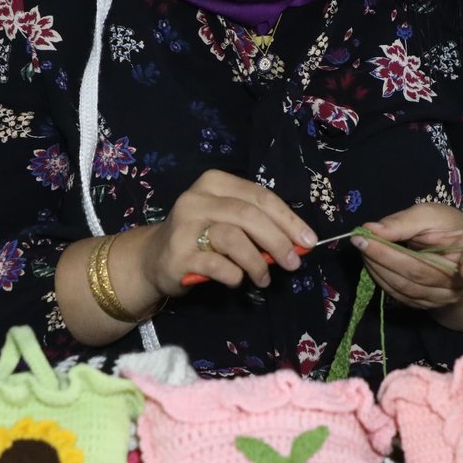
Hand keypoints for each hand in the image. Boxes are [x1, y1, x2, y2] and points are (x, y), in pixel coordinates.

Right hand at [142, 169, 316, 294]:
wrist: (154, 258)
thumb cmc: (202, 237)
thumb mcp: (229, 222)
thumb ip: (259, 226)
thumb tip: (299, 242)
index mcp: (214, 182)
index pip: (259, 196)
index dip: (288, 219)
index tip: (308, 240)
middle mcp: (197, 199)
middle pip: (248, 215)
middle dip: (278, 241)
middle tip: (293, 263)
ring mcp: (184, 226)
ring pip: (233, 238)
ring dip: (257, 262)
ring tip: (264, 278)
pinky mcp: (178, 254)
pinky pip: (218, 265)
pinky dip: (235, 275)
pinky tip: (237, 280)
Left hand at [354, 203, 462, 310]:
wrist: (454, 249)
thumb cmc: (445, 227)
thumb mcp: (429, 214)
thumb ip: (402, 222)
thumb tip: (370, 229)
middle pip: (423, 274)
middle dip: (387, 257)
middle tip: (361, 240)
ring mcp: (446, 297)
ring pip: (408, 288)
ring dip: (379, 269)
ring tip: (363, 247)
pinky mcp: (428, 305)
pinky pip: (401, 295)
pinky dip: (382, 278)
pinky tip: (371, 261)